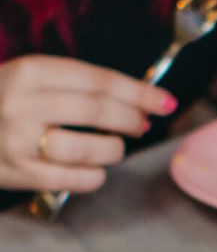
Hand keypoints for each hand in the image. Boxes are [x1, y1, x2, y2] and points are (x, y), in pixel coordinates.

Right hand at [0, 56, 175, 194]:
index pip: (97, 81)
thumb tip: (137, 101)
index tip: (165, 102)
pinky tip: (94, 170)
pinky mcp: (18, 173)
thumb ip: (72, 86)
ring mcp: (17, 140)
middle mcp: (21, 103)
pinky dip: (96, 177)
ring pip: (91, 149)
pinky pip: (76, 179)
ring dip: (114, 150)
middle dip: (132, 119)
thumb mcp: (27, 80)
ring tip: (114, 148)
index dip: (139, 92)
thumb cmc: (2, 103)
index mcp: (27, 72)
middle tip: (143, 125)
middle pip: (98, 111)